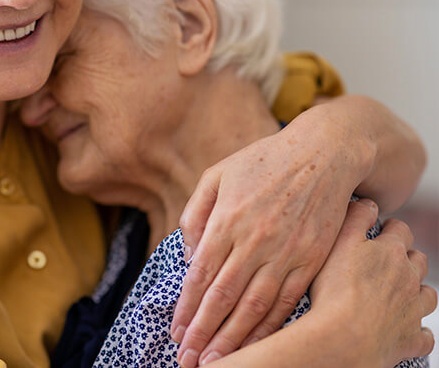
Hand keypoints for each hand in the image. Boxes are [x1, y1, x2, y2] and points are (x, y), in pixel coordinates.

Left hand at [172, 122, 363, 367]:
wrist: (323, 154)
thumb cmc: (262, 162)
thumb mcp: (215, 175)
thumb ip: (195, 215)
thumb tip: (187, 256)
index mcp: (226, 220)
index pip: (200, 276)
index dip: (187, 309)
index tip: (176, 333)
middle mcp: (253, 241)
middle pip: (223, 298)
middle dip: (203, 334)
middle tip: (188, 360)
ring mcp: (285, 252)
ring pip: (255, 307)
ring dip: (234, 339)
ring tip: (216, 362)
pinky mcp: (311, 260)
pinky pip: (288, 302)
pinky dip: (270, 327)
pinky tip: (257, 345)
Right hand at [309, 199, 435, 365]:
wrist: (344, 337)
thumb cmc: (335, 290)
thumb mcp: (337, 243)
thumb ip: (355, 218)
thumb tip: (368, 202)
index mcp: (391, 253)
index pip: (400, 230)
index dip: (392, 228)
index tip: (381, 230)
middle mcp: (409, 278)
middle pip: (418, 261)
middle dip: (407, 257)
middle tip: (386, 261)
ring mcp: (413, 310)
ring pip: (428, 295)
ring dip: (417, 291)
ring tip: (399, 292)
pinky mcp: (410, 338)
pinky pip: (424, 334)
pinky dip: (417, 330)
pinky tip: (404, 327)